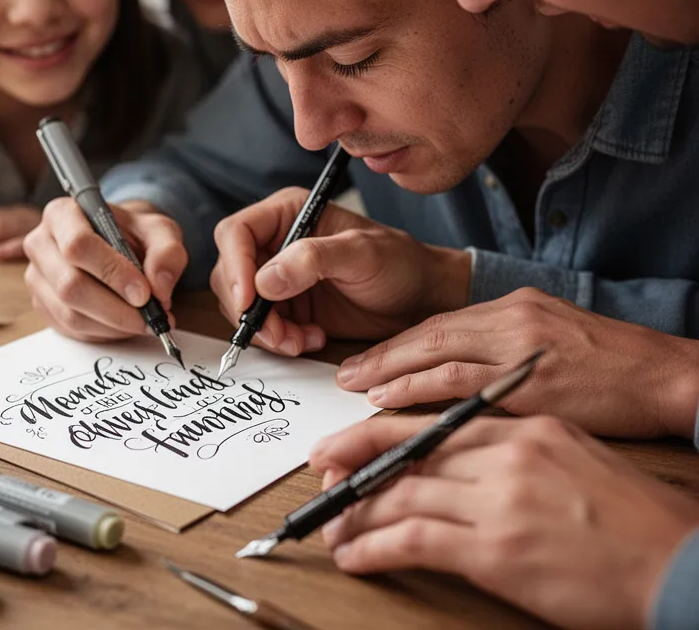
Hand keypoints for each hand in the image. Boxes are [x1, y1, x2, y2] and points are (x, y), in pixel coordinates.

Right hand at [22, 199, 187, 341]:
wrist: (119, 246)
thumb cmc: (134, 235)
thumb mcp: (159, 232)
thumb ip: (167, 252)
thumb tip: (160, 285)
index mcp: (63, 214)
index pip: (78, 245)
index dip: (112, 272)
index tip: (144, 293)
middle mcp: (41, 244)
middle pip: (70, 285)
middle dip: (116, 309)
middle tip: (150, 317)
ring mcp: (37, 277)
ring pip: (70, 313)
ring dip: (113, 325)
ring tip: (144, 322)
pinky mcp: (42, 305)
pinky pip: (71, 329)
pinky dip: (104, 333)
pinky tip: (125, 324)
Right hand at [209, 187, 470, 356]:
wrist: (420, 299)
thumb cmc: (399, 263)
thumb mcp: (362, 254)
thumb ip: (314, 260)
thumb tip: (264, 280)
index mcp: (287, 213)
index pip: (236, 234)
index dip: (234, 267)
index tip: (248, 301)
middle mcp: (275, 243)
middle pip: (230, 274)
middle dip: (249, 309)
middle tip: (278, 334)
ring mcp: (278, 277)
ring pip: (241, 305)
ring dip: (266, 330)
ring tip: (301, 340)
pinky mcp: (286, 308)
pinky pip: (262, 327)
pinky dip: (280, 340)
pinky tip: (312, 339)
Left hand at [311, 415, 698, 629]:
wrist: (678, 559)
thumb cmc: (630, 515)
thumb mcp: (568, 456)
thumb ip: (511, 450)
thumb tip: (454, 460)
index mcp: (521, 428)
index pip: (428, 424)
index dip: (375, 435)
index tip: (341, 446)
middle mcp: (504, 455)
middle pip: (406, 456)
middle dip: (353, 469)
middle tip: (321, 481)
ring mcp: (498, 501)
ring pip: (400, 496)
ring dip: (355, 514)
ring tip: (331, 528)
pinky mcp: (496, 550)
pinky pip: (413, 540)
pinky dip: (373, 547)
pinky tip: (354, 555)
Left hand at [336, 287, 698, 438]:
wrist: (667, 374)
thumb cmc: (612, 366)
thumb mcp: (550, 341)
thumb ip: (502, 351)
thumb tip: (455, 374)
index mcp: (514, 306)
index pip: (440, 324)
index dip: (397, 344)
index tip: (366, 361)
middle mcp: (511, 319)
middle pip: (428, 334)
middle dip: (381, 356)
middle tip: (344, 375)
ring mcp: (519, 349)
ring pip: (436, 354)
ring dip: (389, 373)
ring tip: (356, 389)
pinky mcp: (530, 382)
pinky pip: (461, 383)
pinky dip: (419, 390)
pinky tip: (390, 401)